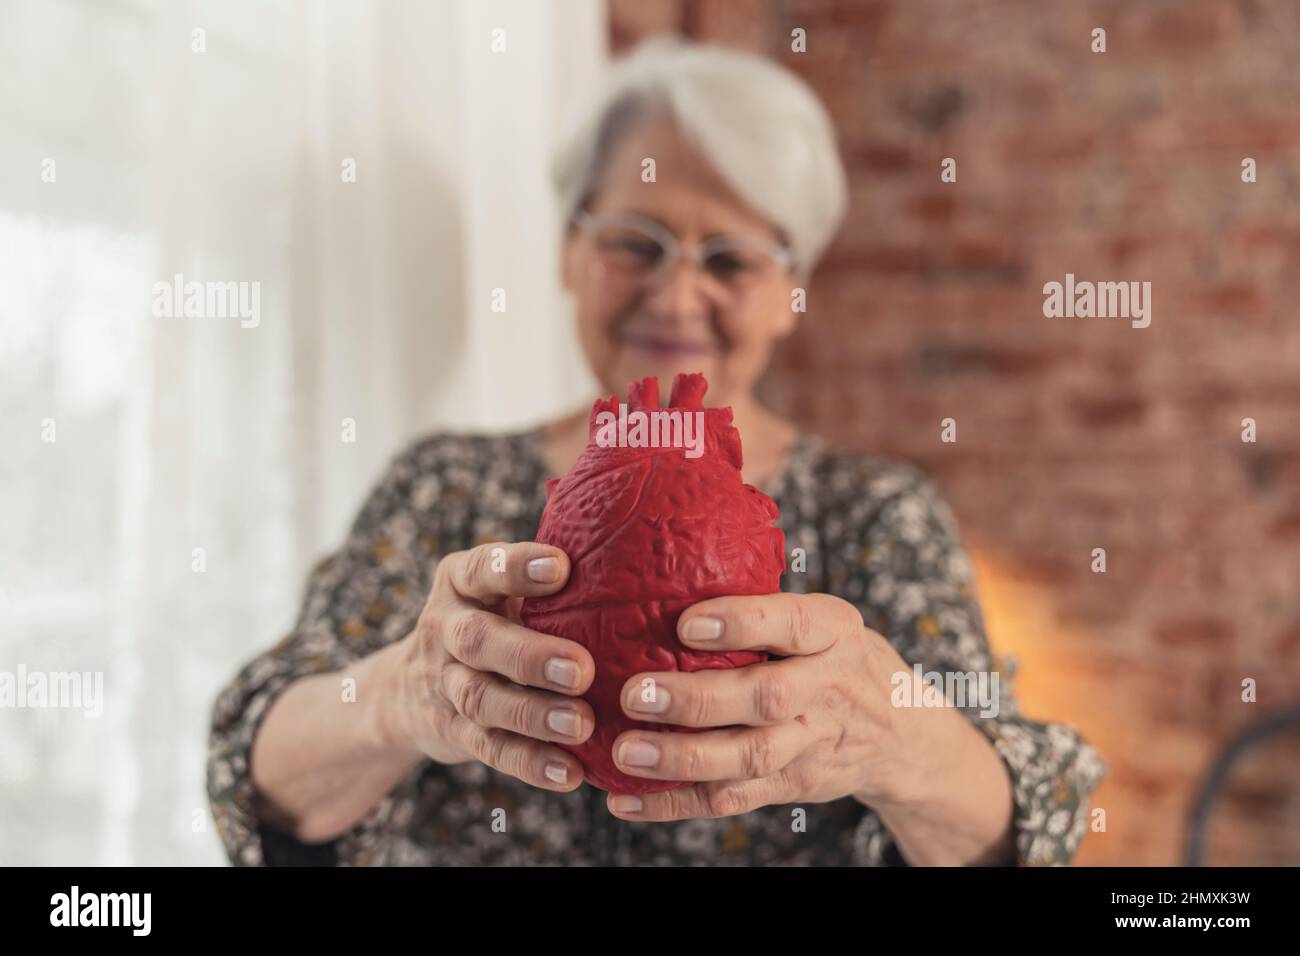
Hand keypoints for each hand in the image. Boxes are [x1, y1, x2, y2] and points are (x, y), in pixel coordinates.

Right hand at [386, 541, 595, 791]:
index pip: (482, 568)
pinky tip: (570, 772)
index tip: (561, 568)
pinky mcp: (452, 731)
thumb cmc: (491, 622)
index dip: (517, 568)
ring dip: (533, 714)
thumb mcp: (500, 592)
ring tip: (582, 724)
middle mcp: (445, 629)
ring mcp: (443, 683)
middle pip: (477, 640)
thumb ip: (549, 583)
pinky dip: (530, 762)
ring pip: (482, 699)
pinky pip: (490, 748)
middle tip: (581, 669)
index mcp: (461, 583)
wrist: (408, 689)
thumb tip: (639, 564)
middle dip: (529, 655)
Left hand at [603, 592, 966, 820]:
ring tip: (627, 752)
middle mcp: (826, 687)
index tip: (686, 624)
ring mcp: (811, 742)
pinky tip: (627, 800)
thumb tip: (665, 572)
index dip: (740, 624)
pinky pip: (732, 799)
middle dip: (696, 700)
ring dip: (682, 759)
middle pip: (765, 699)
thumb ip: (763, 606)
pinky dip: (676, 803)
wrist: (900, 733)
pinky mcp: (793, 785)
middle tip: (634, 694)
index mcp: (832, 631)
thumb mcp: (821, 617)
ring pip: (748, 757)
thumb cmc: (832, 655)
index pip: (792, 624)